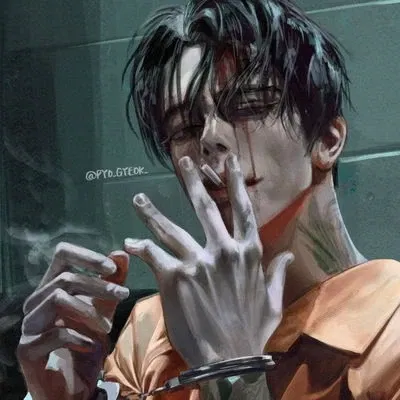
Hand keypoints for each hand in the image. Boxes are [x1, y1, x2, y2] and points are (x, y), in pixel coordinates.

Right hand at [17, 243, 129, 399]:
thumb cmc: (89, 340)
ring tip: (108, 327)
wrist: (75, 384)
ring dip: (90, 311)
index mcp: (52, 286)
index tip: (112, 268)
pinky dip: (79, 336)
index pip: (62, 254)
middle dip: (98, 286)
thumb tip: (120, 253)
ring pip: (58, 298)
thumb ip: (113, 281)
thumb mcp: (107, 307)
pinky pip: (54, 333)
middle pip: (65, 278)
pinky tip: (92, 345)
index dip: (87, 256)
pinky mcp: (27, 349)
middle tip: (123, 295)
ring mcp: (28, 325)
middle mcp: (35, 301)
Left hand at [124, 154, 292, 367]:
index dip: (235, 182)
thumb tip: (291, 255)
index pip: (242, 209)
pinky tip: (129, 243)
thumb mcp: (272, 301)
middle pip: (206, 208)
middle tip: (183, 162)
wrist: (230, 359)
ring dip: (152, 213)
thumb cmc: (252, 330)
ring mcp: (198, 262)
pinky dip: (140, 248)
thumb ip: (277, 274)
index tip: (229, 161)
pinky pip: (154, 255)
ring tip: (138, 199)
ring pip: (172, 229)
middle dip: (194, 182)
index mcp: (248, 253)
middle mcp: (223, 251)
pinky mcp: (175, 278)